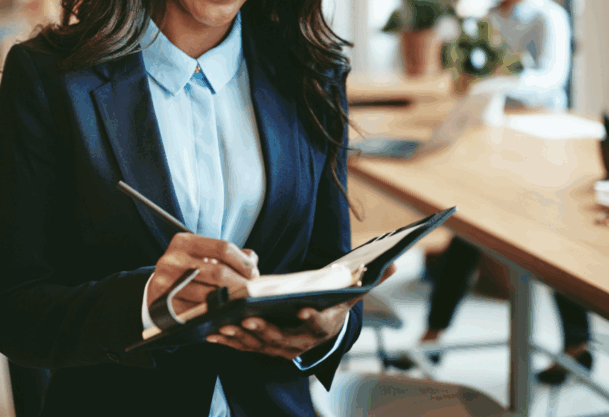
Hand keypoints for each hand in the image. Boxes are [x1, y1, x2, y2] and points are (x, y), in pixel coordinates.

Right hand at [147, 233, 258, 313]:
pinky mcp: (164, 306)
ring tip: (242, 303)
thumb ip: (229, 254)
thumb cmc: (188, 269)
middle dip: (241, 284)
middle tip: (252, 292)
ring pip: (209, 295)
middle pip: (218, 272)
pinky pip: (197, 313)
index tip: (254, 273)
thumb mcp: (203, 254)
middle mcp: (173, 259)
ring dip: (230, 302)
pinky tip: (224, 314)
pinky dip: (214, 315)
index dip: (242, 262)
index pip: (222, 247)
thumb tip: (252, 261)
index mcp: (184, 242)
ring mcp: (166, 283)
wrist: (157, 289)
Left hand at [206, 262, 396, 358]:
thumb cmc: (334, 302)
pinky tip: (213, 333)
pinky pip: (246, 347)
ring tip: (225, 326)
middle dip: (265, 331)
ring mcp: (283, 347)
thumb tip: (396, 261)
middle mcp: (303, 342)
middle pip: (284, 339)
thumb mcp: (355, 290)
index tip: (303, 310)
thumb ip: (373, 277)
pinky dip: (230, 342)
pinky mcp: (265, 347)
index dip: (312, 319)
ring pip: (261, 346)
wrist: (325, 324)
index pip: (320, 324)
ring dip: (242, 339)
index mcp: (324, 326)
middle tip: (247, 320)